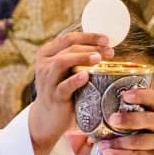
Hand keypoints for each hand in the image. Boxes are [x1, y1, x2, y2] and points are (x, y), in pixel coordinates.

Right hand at [28, 30, 113, 154]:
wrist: (48, 117)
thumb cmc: (63, 89)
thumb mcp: (66, 71)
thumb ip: (77, 58)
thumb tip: (106, 47)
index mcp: (47, 53)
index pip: (69, 38)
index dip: (88, 36)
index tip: (106, 40)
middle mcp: (44, 64)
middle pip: (68, 48)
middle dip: (90, 47)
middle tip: (109, 51)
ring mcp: (47, 81)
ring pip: (62, 62)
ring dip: (81, 58)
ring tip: (98, 59)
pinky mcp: (54, 96)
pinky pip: (63, 86)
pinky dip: (75, 80)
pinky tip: (86, 76)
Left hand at [96, 84, 153, 154]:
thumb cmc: (146, 133)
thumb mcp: (144, 120)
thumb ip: (127, 112)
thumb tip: (93, 110)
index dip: (141, 95)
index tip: (125, 95)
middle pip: (149, 119)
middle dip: (129, 119)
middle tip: (112, 119)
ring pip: (141, 141)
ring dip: (120, 142)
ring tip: (102, 143)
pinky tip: (107, 153)